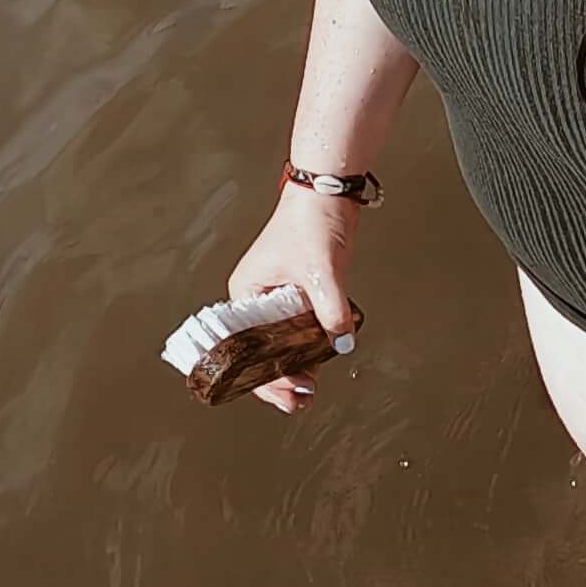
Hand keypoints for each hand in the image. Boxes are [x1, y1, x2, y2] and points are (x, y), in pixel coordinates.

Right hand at [225, 182, 361, 416]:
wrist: (330, 188)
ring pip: (282, 341)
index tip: (288, 393)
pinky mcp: (299, 289)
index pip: (245, 350)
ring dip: (296, 363)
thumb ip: (331, 309)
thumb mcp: (321, 270)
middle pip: (262, 351)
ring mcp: (277, 295)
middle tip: (302, 398)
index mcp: (244, 294)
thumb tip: (341, 342)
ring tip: (310, 387)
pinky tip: (321, 359)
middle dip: (280, 376)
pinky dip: (309, 343)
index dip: (265, 377)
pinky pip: (300, 325)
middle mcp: (256, 298)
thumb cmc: (311, 219)